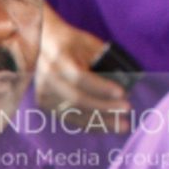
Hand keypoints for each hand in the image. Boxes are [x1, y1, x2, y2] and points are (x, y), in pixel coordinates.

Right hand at [33, 3, 131, 131]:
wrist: (42, 46)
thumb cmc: (70, 43)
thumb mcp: (87, 43)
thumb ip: (102, 59)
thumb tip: (125, 82)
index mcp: (58, 59)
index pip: (80, 78)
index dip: (101, 87)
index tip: (122, 93)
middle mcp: (48, 78)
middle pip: (77, 99)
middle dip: (104, 107)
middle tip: (126, 109)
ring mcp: (44, 93)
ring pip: (74, 113)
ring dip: (100, 121)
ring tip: (121, 124)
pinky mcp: (44, 104)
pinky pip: (70, 118)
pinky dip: (89, 124)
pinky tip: (106, 125)